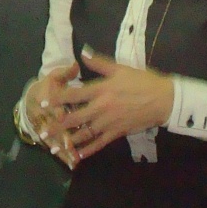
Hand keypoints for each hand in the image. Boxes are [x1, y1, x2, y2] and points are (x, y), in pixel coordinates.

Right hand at [25, 62, 80, 167]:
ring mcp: (44, 128)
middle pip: (50, 126)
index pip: (49, 103)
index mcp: (45, 98)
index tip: (61, 115)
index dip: (54, 109)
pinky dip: (63, 156)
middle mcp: (43, 115)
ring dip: (62, 149)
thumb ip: (64, 73)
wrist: (31, 99)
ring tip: (73, 159)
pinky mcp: (48, 137)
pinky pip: (56, 147)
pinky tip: (72, 164)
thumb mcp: (55, 77)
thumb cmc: (48, 87)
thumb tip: (74, 65)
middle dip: (59, 134)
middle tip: (69, 143)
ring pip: (53, 140)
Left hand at [49, 49, 174, 164]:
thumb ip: (99, 62)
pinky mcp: (117, 132)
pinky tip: (78, 156)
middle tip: (42, 131)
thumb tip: (82, 52)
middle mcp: (102, 107)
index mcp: (101, 89)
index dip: (57, 99)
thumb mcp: (120, 68)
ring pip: (85, 133)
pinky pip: (100, 143)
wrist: (164, 99)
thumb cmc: (142, 81)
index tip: (42, 103)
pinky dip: (88, 150)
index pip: (74, 95)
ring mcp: (109, 122)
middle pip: (75, 117)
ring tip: (54, 147)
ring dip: (69, 141)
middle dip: (57, 125)